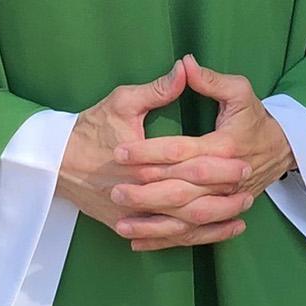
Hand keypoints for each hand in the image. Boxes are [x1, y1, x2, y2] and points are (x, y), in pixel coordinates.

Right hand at [57, 59, 239, 238]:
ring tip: (241, 214)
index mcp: (140, 160)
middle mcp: (137, 192)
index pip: (187, 165)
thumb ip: (158, 89)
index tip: (244, 158)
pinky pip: (167, 238)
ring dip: (214, 222)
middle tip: (250, 187)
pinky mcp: (127, 226)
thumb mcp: (122, 101)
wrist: (54, 162)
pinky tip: (219, 233)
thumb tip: (187, 67)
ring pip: (181, 225)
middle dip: (223, 197)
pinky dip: (195, 238)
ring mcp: (132, 214)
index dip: (218, 164)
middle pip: (189, 200)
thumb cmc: (90, 128)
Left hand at [110, 53, 297, 252]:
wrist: (282, 148)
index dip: (150, 152)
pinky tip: (137, 241)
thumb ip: (210, 80)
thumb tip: (184, 64)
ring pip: (186, 218)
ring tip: (121, 222)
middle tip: (115, 190)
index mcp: (226, 145)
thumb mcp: (239, 91)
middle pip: (182, 190)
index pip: (182, 151)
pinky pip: (193, 234)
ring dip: (153, 222)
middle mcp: (226, 178)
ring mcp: (225, 201)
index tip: (120, 151)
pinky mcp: (222, 214)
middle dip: (146, 193)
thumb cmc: (255, 117)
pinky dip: (165, 240)